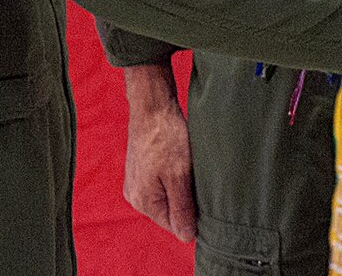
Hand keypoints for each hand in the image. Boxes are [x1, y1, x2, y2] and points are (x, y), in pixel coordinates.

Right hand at [121, 62, 194, 241]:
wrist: (152, 105)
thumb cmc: (165, 136)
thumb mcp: (179, 175)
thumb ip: (182, 209)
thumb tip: (187, 237)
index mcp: (144, 202)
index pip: (174, 226)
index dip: (193, 214)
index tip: (204, 194)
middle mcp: (136, 196)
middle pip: (170, 211)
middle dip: (187, 198)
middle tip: (197, 176)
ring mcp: (137, 182)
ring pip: (168, 195)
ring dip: (182, 185)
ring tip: (187, 164)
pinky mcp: (142, 169)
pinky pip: (162, 182)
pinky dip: (174, 174)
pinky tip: (180, 159)